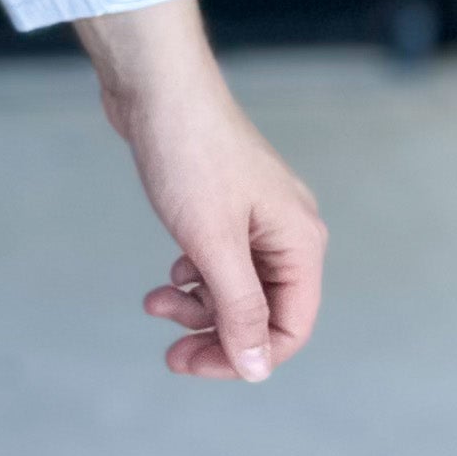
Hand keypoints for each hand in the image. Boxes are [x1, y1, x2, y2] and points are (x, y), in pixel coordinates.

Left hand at [73, 0, 325, 383]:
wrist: (157, 88)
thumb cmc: (189, 156)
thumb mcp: (213, 244)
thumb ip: (238, 308)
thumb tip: (257, 367)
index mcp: (300, 243)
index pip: (290, 326)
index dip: (245, 356)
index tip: (194, 363)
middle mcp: (288, 232)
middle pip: (264, 312)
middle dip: (216, 335)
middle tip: (170, 353)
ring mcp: (258, 217)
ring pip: (237, 288)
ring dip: (198, 306)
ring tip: (155, 305)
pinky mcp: (228, 204)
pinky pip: (220, 260)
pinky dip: (194, 276)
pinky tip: (169, 275)